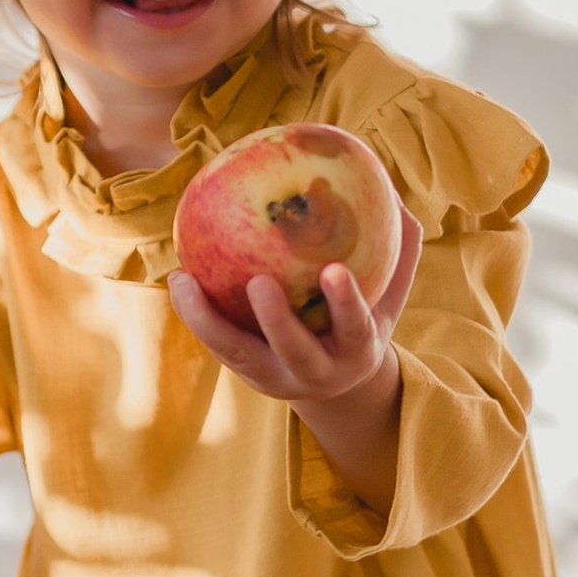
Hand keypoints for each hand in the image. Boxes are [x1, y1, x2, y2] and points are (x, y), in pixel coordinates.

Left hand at [167, 201, 423, 410]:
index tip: (333, 269)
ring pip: (237, 353)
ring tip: (183, 279)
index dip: (345, 303)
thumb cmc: (363, 320)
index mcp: (357, 351)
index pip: (355, 327)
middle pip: (294, 351)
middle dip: (278, 321)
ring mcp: (276, 379)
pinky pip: (217, 344)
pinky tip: (178, 276)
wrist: (339, 385)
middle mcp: (316, 372)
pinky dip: (196, 313)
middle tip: (259, 281)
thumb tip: (393, 191)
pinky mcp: (245, 375)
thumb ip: (399, 251)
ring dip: (208, 320)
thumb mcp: (389, 295)